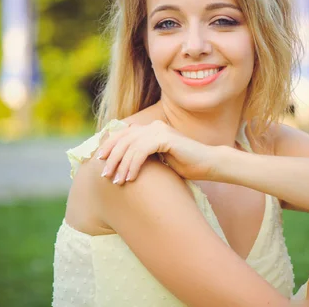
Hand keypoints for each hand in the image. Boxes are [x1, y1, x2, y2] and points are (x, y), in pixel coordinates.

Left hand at [96, 120, 216, 184]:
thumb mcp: (158, 161)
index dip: (109, 146)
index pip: (122, 134)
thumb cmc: (185, 166)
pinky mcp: (165, 138)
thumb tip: (119, 165)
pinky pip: (141, 151)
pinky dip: (133, 165)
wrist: (208, 165)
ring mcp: (159, 130)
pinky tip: (131, 178)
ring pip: (130, 146)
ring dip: (121, 165)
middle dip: (111, 158)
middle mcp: (152, 127)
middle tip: (105, 175)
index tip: (100, 162)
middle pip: (123, 139)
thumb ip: (143, 157)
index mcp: (150, 130)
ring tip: (117, 181)